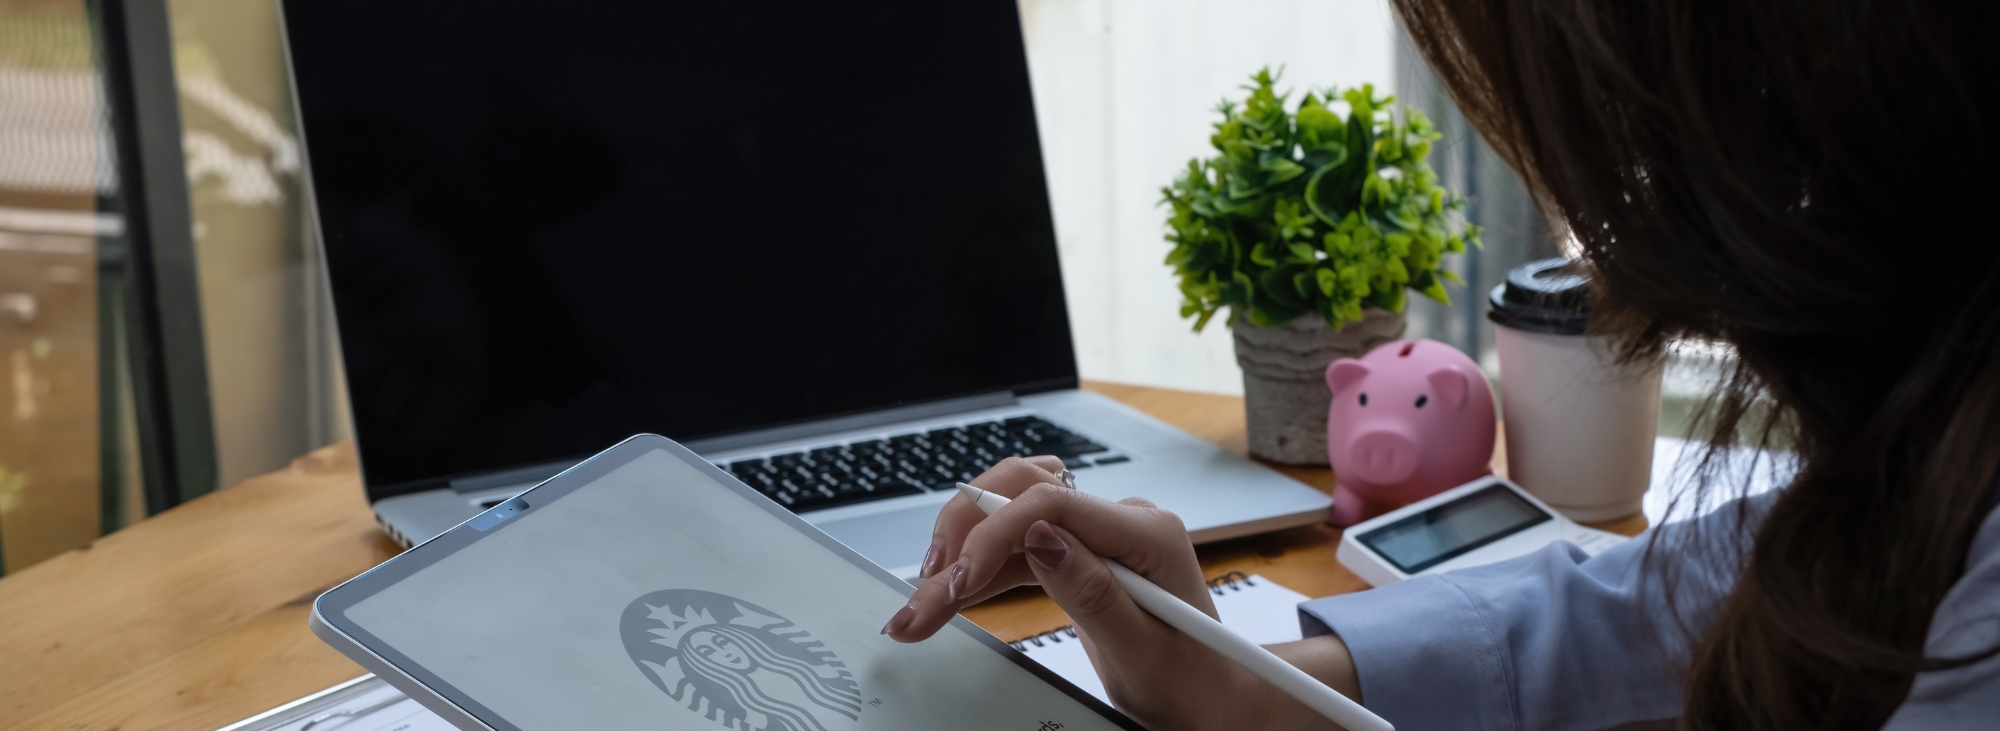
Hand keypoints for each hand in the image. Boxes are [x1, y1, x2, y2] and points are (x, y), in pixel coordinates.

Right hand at [878, 456, 1330, 729]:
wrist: (1213, 698)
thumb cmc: (1190, 681)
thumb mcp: (1139, 650)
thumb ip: (1092, 591)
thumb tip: (1040, 536)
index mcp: (1146, 531)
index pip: (1054, 502)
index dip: (995, 533)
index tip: (957, 580)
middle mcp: (1120, 520)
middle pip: (1021, 494)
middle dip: (964, 539)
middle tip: (924, 596)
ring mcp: (1097, 534)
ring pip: (1009, 520)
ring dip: (960, 557)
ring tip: (920, 607)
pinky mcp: (1079, 554)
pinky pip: (1017, 549)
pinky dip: (978, 572)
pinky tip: (946, 597)